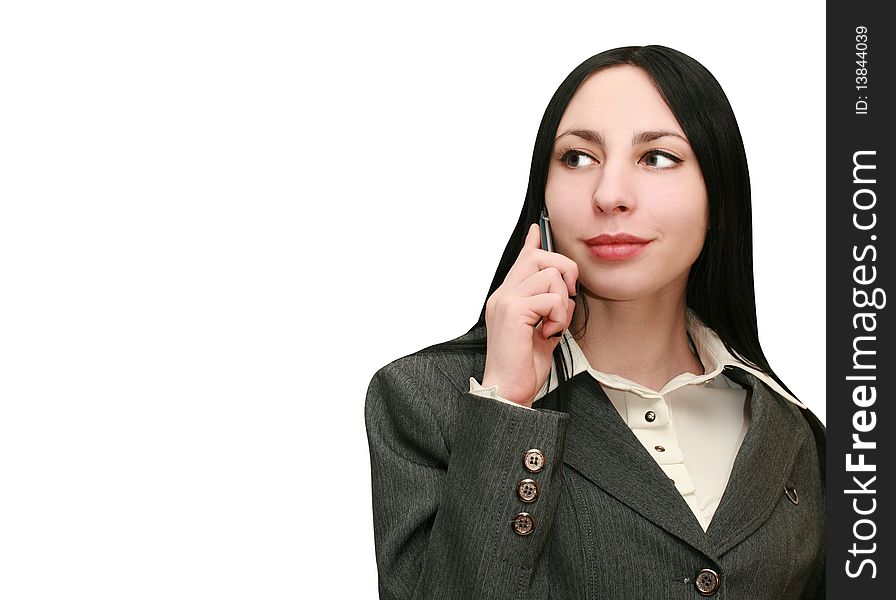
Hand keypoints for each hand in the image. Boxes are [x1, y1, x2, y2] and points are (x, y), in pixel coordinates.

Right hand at [482, 223, 577, 406]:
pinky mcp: (514, 312)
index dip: (533, 244)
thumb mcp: (542, 330)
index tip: (538, 232)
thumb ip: (548, 308)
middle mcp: (503, 295)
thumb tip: (563, 292)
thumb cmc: (523, 366)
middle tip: (567, 300)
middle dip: (565, 273)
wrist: (508, 392)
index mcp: (506, 298)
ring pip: (550, 276)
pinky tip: (548, 334)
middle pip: (540, 257)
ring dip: (563, 303)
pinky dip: (559, 317)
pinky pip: (552, 298)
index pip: (522, 260)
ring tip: (553, 325)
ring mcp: (506, 301)